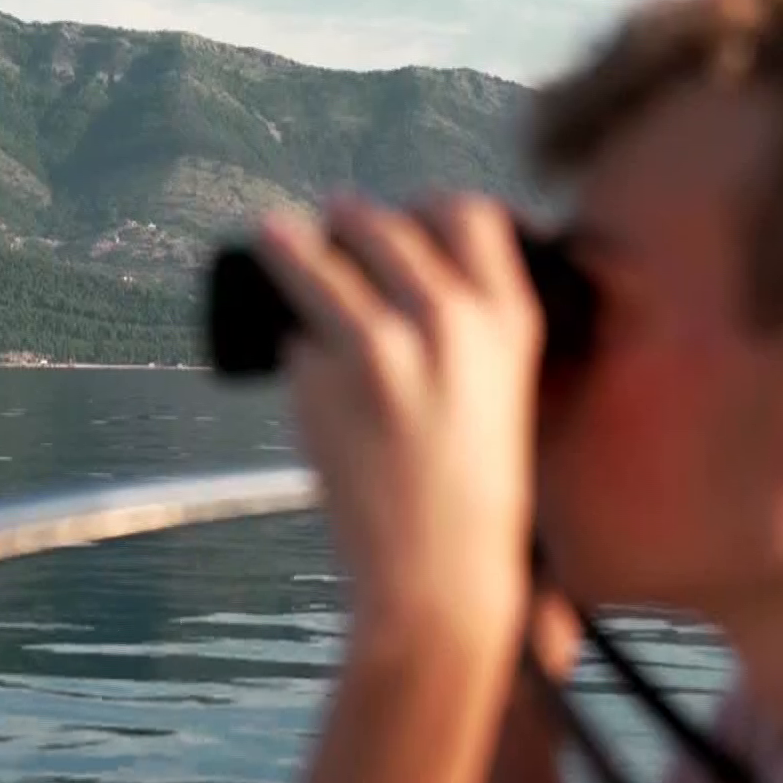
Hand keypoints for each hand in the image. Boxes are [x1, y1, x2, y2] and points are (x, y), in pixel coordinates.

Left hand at [255, 192, 543, 639]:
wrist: (438, 574)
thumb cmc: (473, 494)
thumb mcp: (504, 391)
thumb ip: (471, 328)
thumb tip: (404, 268)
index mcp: (508, 319)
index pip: (467, 212)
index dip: (431, 208)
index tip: (411, 216)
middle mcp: (447, 317)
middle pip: (384, 225)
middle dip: (353, 218)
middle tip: (337, 221)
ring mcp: (378, 342)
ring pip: (316, 256)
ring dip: (290, 240)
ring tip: (275, 234)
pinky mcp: (319, 375)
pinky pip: (295, 335)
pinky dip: (295, 345)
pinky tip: (301, 362)